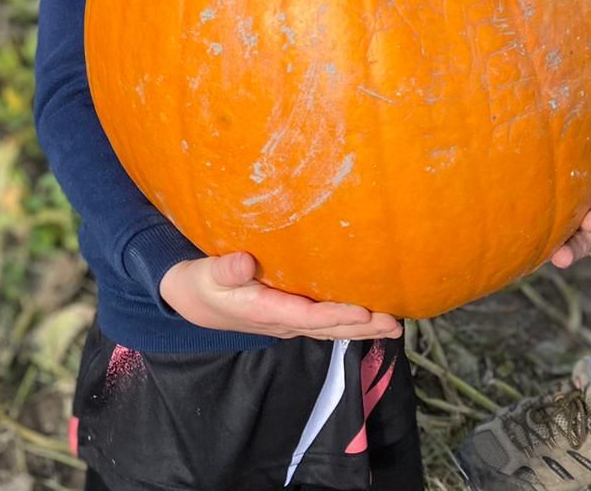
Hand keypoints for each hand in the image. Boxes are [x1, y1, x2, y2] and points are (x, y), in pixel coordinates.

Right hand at [159, 251, 401, 340]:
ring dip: (362, 329)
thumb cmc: (203, 282)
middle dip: (362, 327)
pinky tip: (369, 319)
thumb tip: (244, 261)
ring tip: (393, 325)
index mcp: (265, 311)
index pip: (308, 316)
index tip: (365, 312)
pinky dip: (349, 323)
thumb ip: (225, 269)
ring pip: (330, 329)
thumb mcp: (206, 273)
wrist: (196, 302)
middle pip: (328, 328)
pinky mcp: (291, 316)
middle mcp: (282, 322)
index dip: (337, 315)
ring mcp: (289, 323)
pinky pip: (325, 324)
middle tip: (394, 323)